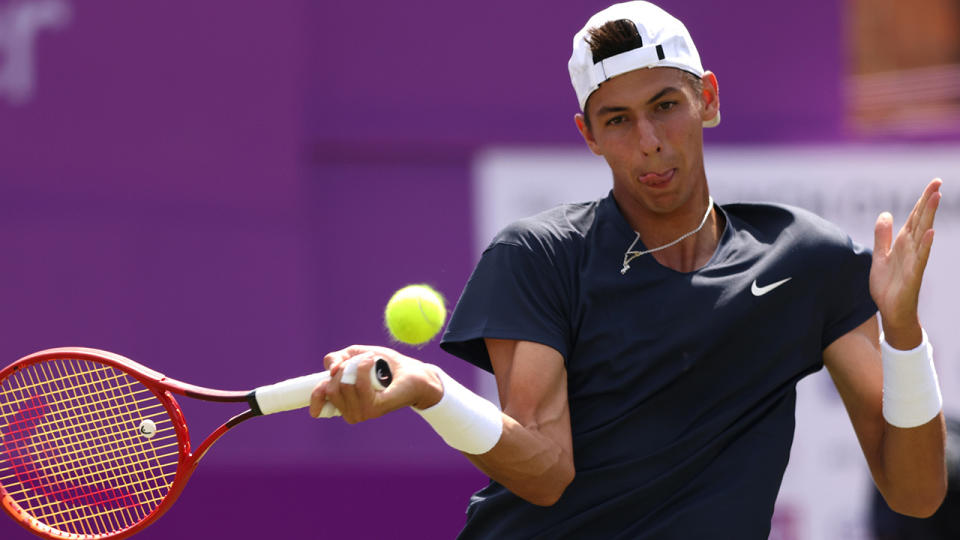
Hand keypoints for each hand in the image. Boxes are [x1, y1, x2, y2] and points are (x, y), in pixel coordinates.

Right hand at [309, 345, 442, 422]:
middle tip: (360, 361)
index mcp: (344, 402)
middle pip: (331, 388)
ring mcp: (363, 412)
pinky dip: (363, 367)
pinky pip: (358, 384)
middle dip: (342, 368)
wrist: (413, 373)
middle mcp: (351, 412)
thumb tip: (330, 369)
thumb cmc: (385, 365)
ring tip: (371, 361)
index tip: (323, 383)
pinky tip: (373, 361)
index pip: (319, 401)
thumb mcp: (355, 356)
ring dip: (355, 365)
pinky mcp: (374, 408)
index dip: (315, 393)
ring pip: (343, 385)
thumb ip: (337, 359)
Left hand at [870, 178, 940, 348]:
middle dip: (928, 201)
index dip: (923, 200)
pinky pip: (920, 258)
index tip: (935, 183)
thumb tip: (886, 214)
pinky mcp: (913, 274)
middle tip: (938, 182)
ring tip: (936, 198)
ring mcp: (914, 260)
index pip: (915, 216)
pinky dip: (925, 245)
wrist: (890, 310)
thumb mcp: (880, 255)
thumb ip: (882, 236)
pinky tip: (930, 233)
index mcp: (903, 242)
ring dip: (929, 216)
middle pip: (921, 220)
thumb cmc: (888, 284)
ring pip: (922, 234)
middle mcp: (912, 248)